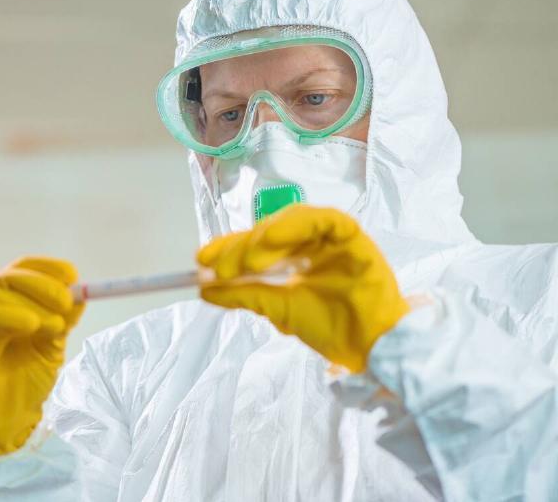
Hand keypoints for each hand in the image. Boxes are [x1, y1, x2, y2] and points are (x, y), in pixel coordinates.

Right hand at [0, 256, 83, 456]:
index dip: (48, 268)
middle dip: (44, 285)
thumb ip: (62, 320)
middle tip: (68, 302)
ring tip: (56, 325)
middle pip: (11, 276)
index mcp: (7, 300)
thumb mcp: (52, 346)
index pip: (23, 269)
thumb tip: (80, 294)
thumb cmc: (25, 383)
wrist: (5, 423)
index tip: (74, 276)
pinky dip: (8, 315)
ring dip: (32, 304)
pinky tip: (30, 326)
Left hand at [197, 205, 408, 371]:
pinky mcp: (353, 238)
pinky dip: (299, 225)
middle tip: (221, 269)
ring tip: (250, 261)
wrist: (369, 349)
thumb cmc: (330, 328)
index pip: (255, 244)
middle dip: (242, 247)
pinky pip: (327, 220)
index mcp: (293, 257)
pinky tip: (276, 239)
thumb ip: (244, 295)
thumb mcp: (277, 309)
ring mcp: (332, 239)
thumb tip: (204, 289)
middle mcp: (311, 243)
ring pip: (294, 221)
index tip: (201, 260)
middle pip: (270, 230)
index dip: (227, 247)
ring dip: (266, 237)